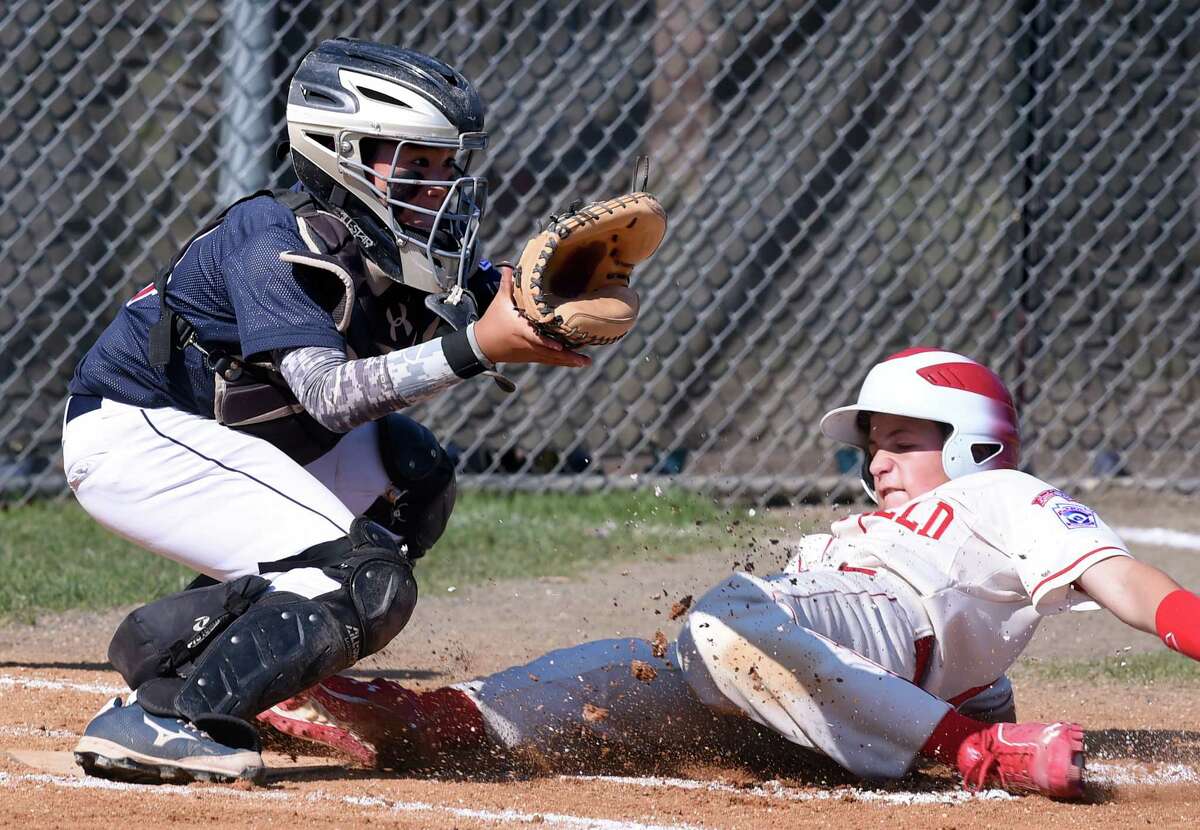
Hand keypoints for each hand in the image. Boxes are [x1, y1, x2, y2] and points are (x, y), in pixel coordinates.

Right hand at [473, 266, 590, 367]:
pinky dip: (562, 362)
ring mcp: (530, 353)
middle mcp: (528, 345)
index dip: (547, 343)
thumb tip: (510, 267)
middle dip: (568, 357)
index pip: (535, 338)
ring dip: (568, 361)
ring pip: (552, 360)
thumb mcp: (500, 302)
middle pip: (550, 353)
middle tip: (585, 360)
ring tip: (586, 362)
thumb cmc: (492, 321)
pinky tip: (575, 362)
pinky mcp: (531, 357)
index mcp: (520, 330)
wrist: (482, 345)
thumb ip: (507, 285)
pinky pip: (549, 361)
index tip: (560, 347)